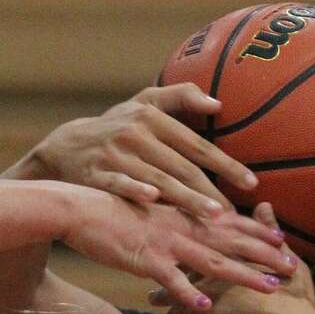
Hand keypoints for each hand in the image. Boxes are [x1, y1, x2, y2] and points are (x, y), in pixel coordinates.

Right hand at [8, 84, 258, 217]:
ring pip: (157, 179)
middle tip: (235, 212)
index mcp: (152, 117)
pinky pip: (119, 184)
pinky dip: (135, 190)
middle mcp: (135, 134)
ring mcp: (115, 155)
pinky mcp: (96, 174)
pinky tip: (153, 200)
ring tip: (211, 216)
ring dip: (185, 198)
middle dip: (210, 190)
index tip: (250, 183)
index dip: (225, 164)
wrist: (64, 146)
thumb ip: (180, 97)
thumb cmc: (115, 127)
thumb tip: (217, 104)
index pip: (196, 145)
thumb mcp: (143, 103)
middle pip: (180, 166)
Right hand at [61, 187, 294, 309]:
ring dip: (243, 275)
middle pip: (231, 242)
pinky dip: (188, 295)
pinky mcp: (144, 260)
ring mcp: (165, 244)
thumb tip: (191, 225)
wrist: (77, 208)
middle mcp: (181, 227)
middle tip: (295, 267)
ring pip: (211, 262)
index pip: (229, 222)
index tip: (284, 241)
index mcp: (183, 214)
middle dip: (265, 255)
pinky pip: (170, 281)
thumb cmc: (111, 209)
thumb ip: (174, 218)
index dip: (258, 232)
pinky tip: (206, 308)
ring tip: (271, 288)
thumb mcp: (149, 210)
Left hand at [149, 203, 314, 313]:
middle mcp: (207, 277)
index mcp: (227, 260)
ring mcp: (198, 300)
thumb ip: (269, 236)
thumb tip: (263, 205)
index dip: (188, 267)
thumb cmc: (294, 302)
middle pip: (179, 285)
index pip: (199, 259)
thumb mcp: (285, 263)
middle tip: (152, 299)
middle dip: (166, 294)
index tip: (177, 269)